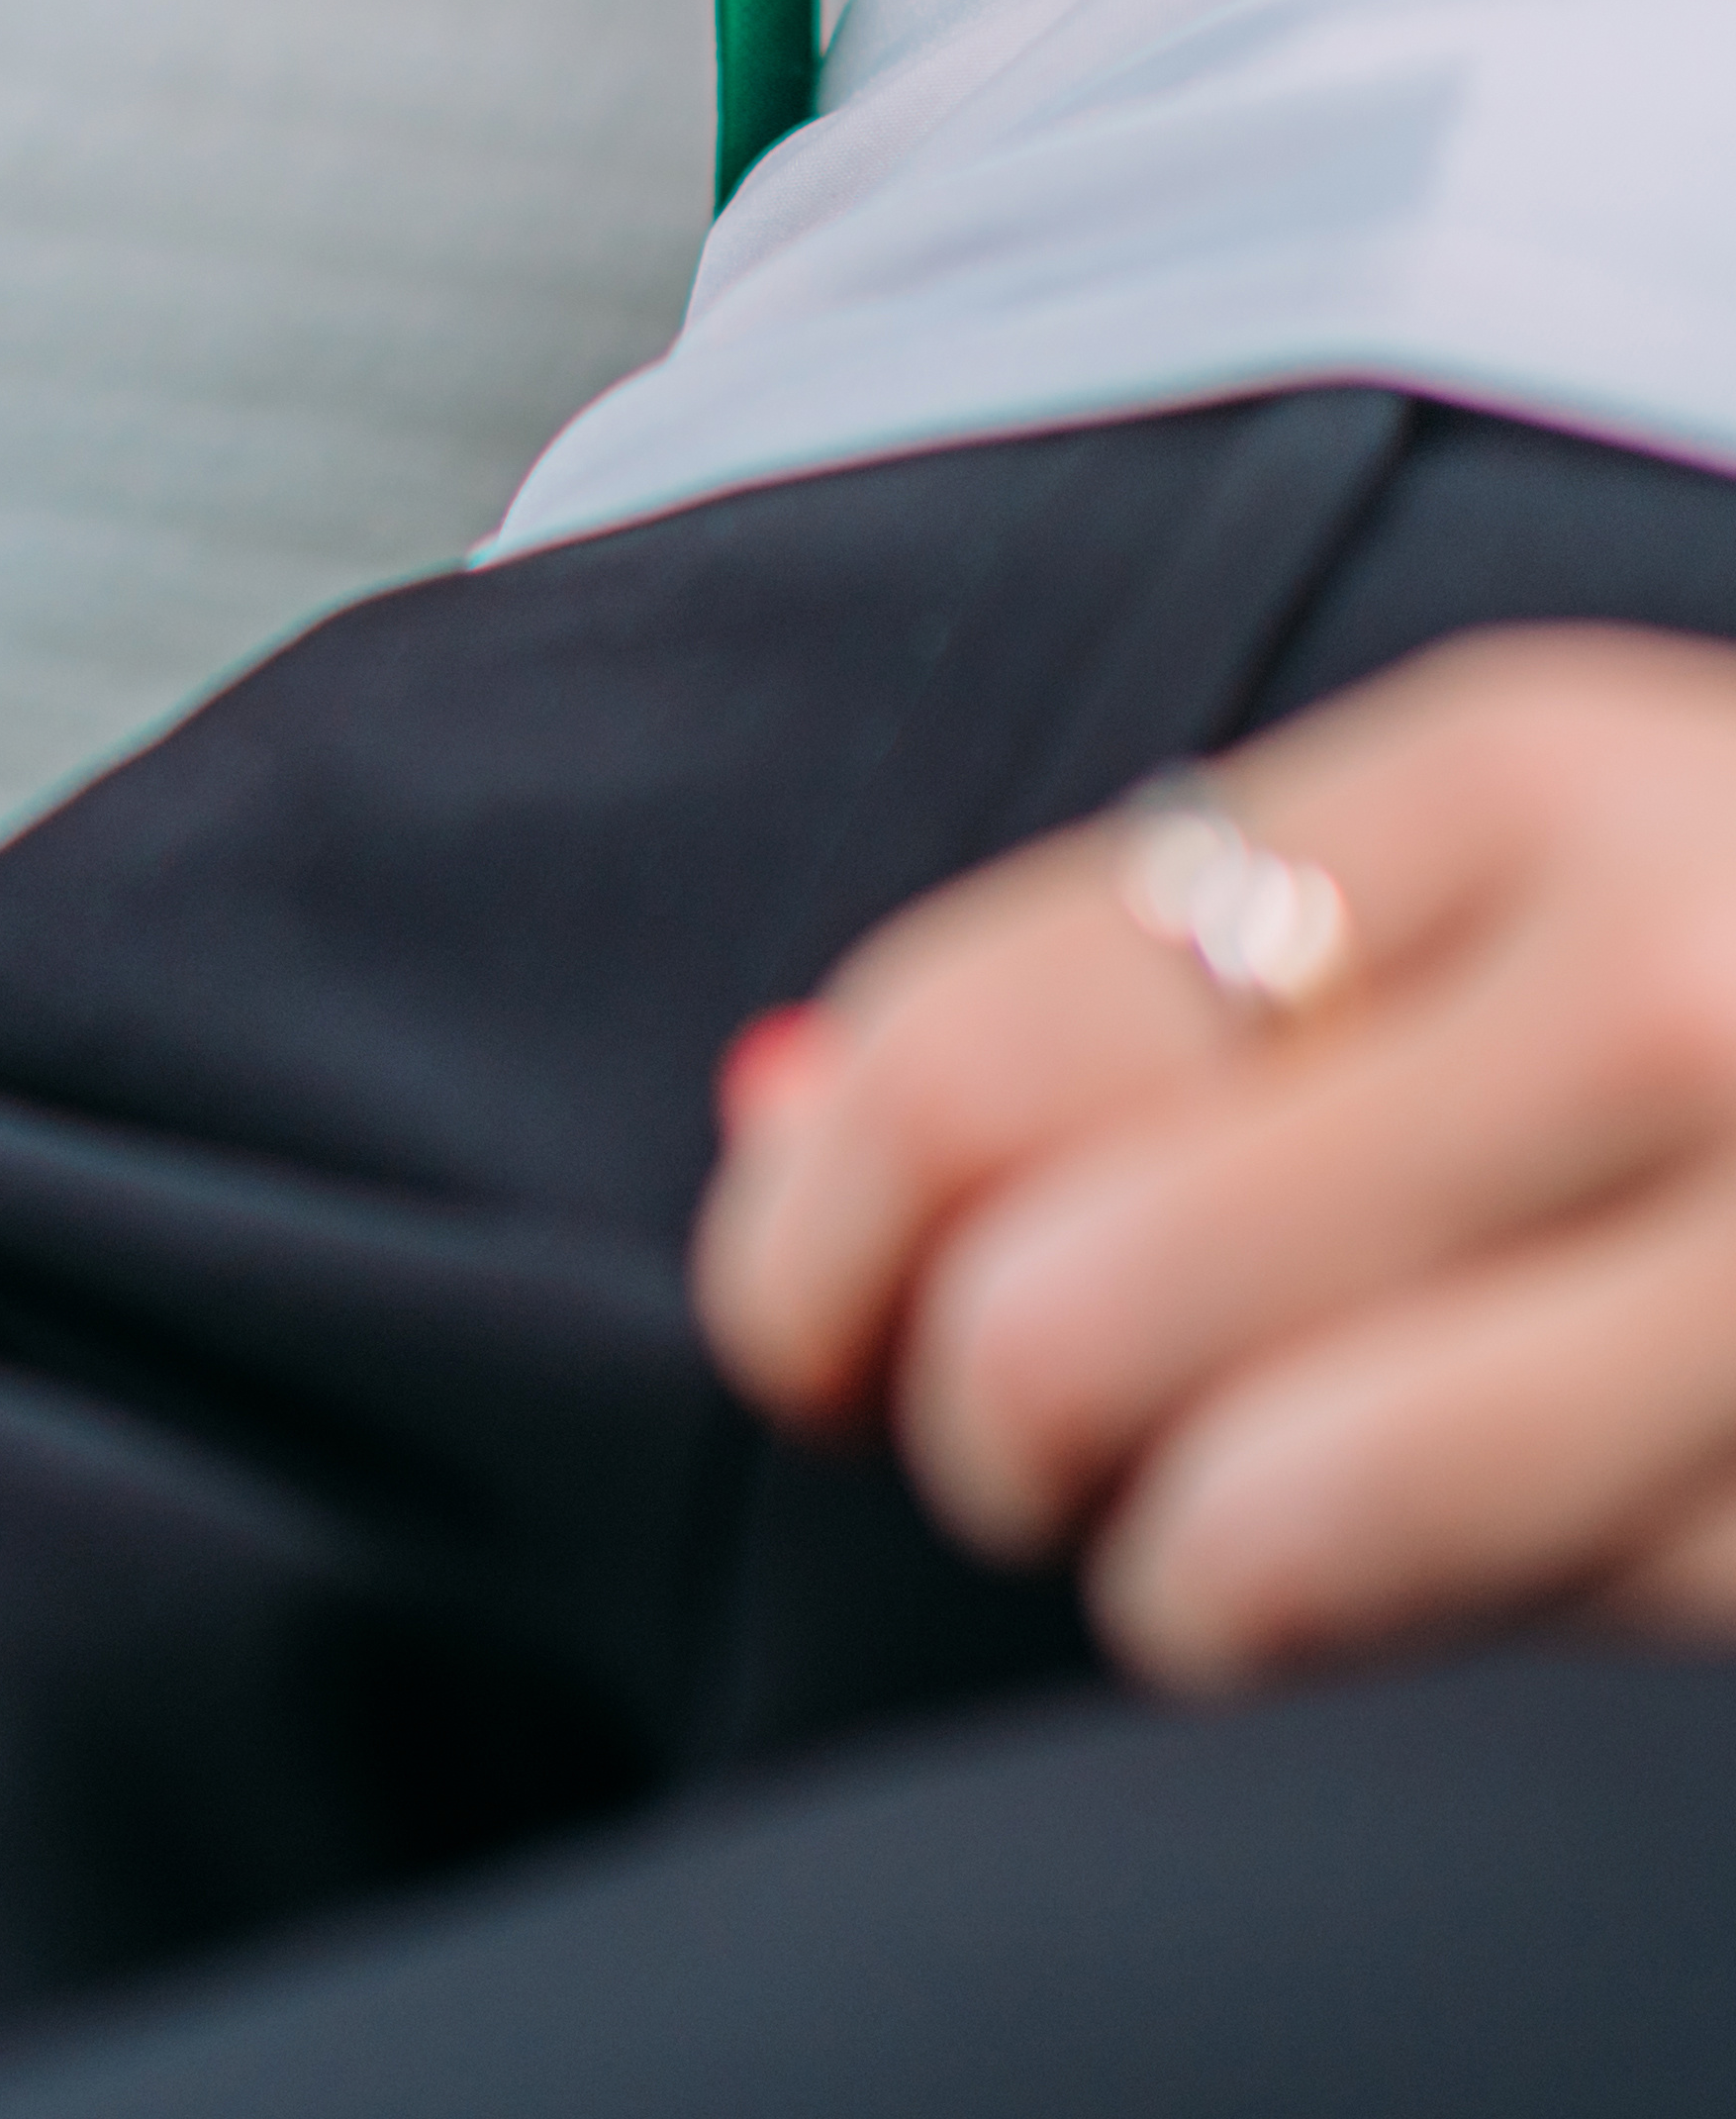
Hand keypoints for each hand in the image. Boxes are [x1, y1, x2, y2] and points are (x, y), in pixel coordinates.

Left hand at [693, 623, 1735, 1690]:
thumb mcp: (1498, 876)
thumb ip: (1139, 987)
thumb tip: (782, 1131)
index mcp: (1518, 783)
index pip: (985, 1040)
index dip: (817, 1237)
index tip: (812, 1334)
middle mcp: (1686, 981)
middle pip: (1095, 1301)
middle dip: (999, 1435)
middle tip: (1050, 1463)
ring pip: (1299, 1520)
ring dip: (1207, 1586)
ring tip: (1244, 1556)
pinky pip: (1573, 1635)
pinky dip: (1488, 1645)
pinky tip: (1527, 1566)